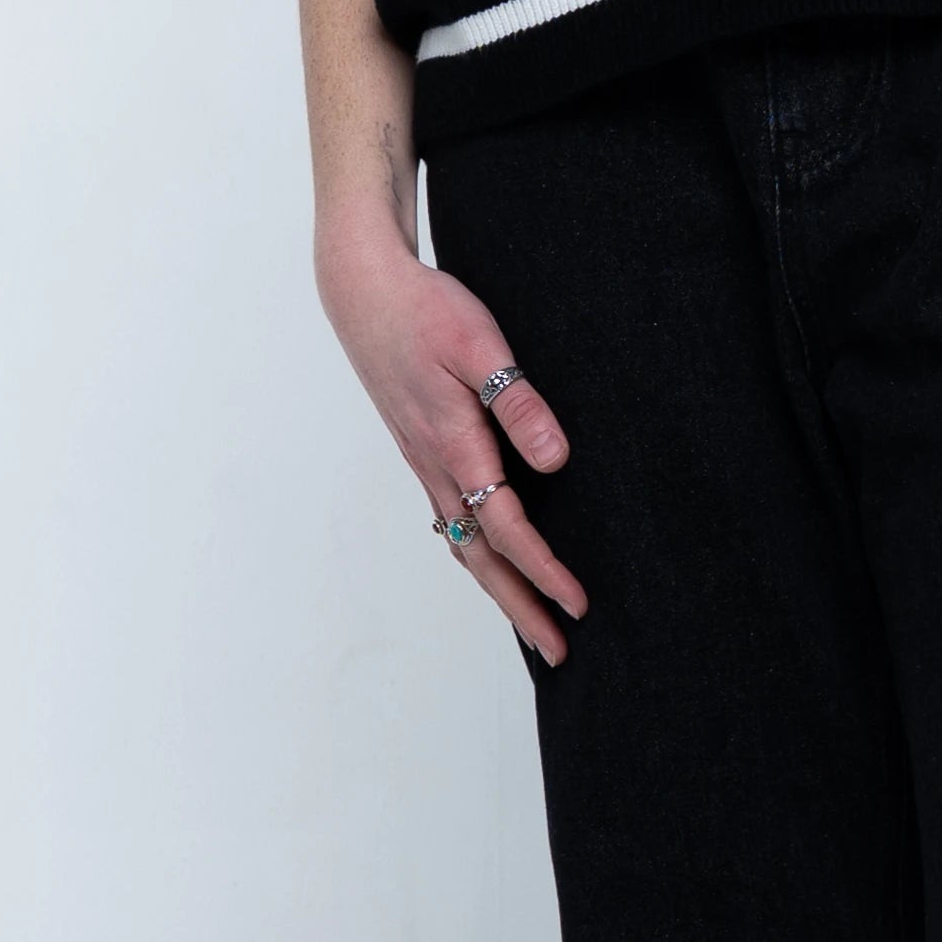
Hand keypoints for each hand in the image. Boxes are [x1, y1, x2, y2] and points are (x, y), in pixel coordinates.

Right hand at [318, 226, 585, 661]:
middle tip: (556, 651)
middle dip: (520, 607)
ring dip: (498, 588)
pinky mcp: (421, 450)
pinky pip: (451, 519)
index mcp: (453, 444)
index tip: (578, 605)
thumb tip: (555, 461)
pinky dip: (476, 554)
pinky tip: (489, 561)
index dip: (544, 570)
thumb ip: (517, 402)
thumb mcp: (479, 344)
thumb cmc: (424, 310)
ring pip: (462, 544)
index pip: (507, 526)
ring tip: (530, 623)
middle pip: (480, 557)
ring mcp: (424, 462)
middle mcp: (435, 466)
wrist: (363, 291)